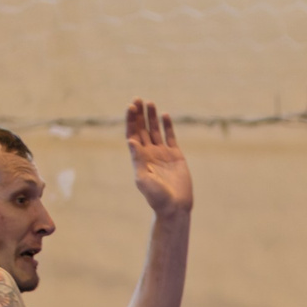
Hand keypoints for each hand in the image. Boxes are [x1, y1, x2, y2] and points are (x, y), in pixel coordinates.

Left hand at [126, 98, 192, 215]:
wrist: (175, 207)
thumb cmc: (157, 197)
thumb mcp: (143, 179)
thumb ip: (137, 159)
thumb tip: (130, 140)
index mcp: (138, 157)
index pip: (132, 134)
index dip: (131, 120)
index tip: (131, 107)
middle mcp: (149, 153)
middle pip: (142, 129)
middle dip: (139, 114)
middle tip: (138, 99)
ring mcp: (162, 153)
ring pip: (155, 130)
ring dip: (152, 117)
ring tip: (150, 102)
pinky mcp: (175, 156)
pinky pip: (170, 137)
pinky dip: (167, 126)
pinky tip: (165, 115)